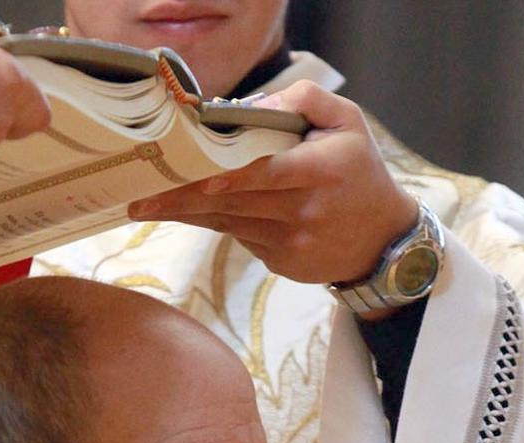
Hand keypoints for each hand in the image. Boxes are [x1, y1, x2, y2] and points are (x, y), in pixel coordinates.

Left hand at [128, 81, 417, 286]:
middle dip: (184, 199)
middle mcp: (305, 209)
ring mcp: (291, 241)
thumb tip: (248, 108)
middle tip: (140, 197)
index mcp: (322, 170)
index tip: (195, 178)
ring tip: (145, 206)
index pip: (267, 172)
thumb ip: (303, 99)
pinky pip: (239, 237)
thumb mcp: (347, 121)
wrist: (383, 239)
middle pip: (234, 202)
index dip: (229, 177)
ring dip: (186, 214)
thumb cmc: (358, 170)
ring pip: (228, 223)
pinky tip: (188, 212)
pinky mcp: (281, 262)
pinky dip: (215, 222)